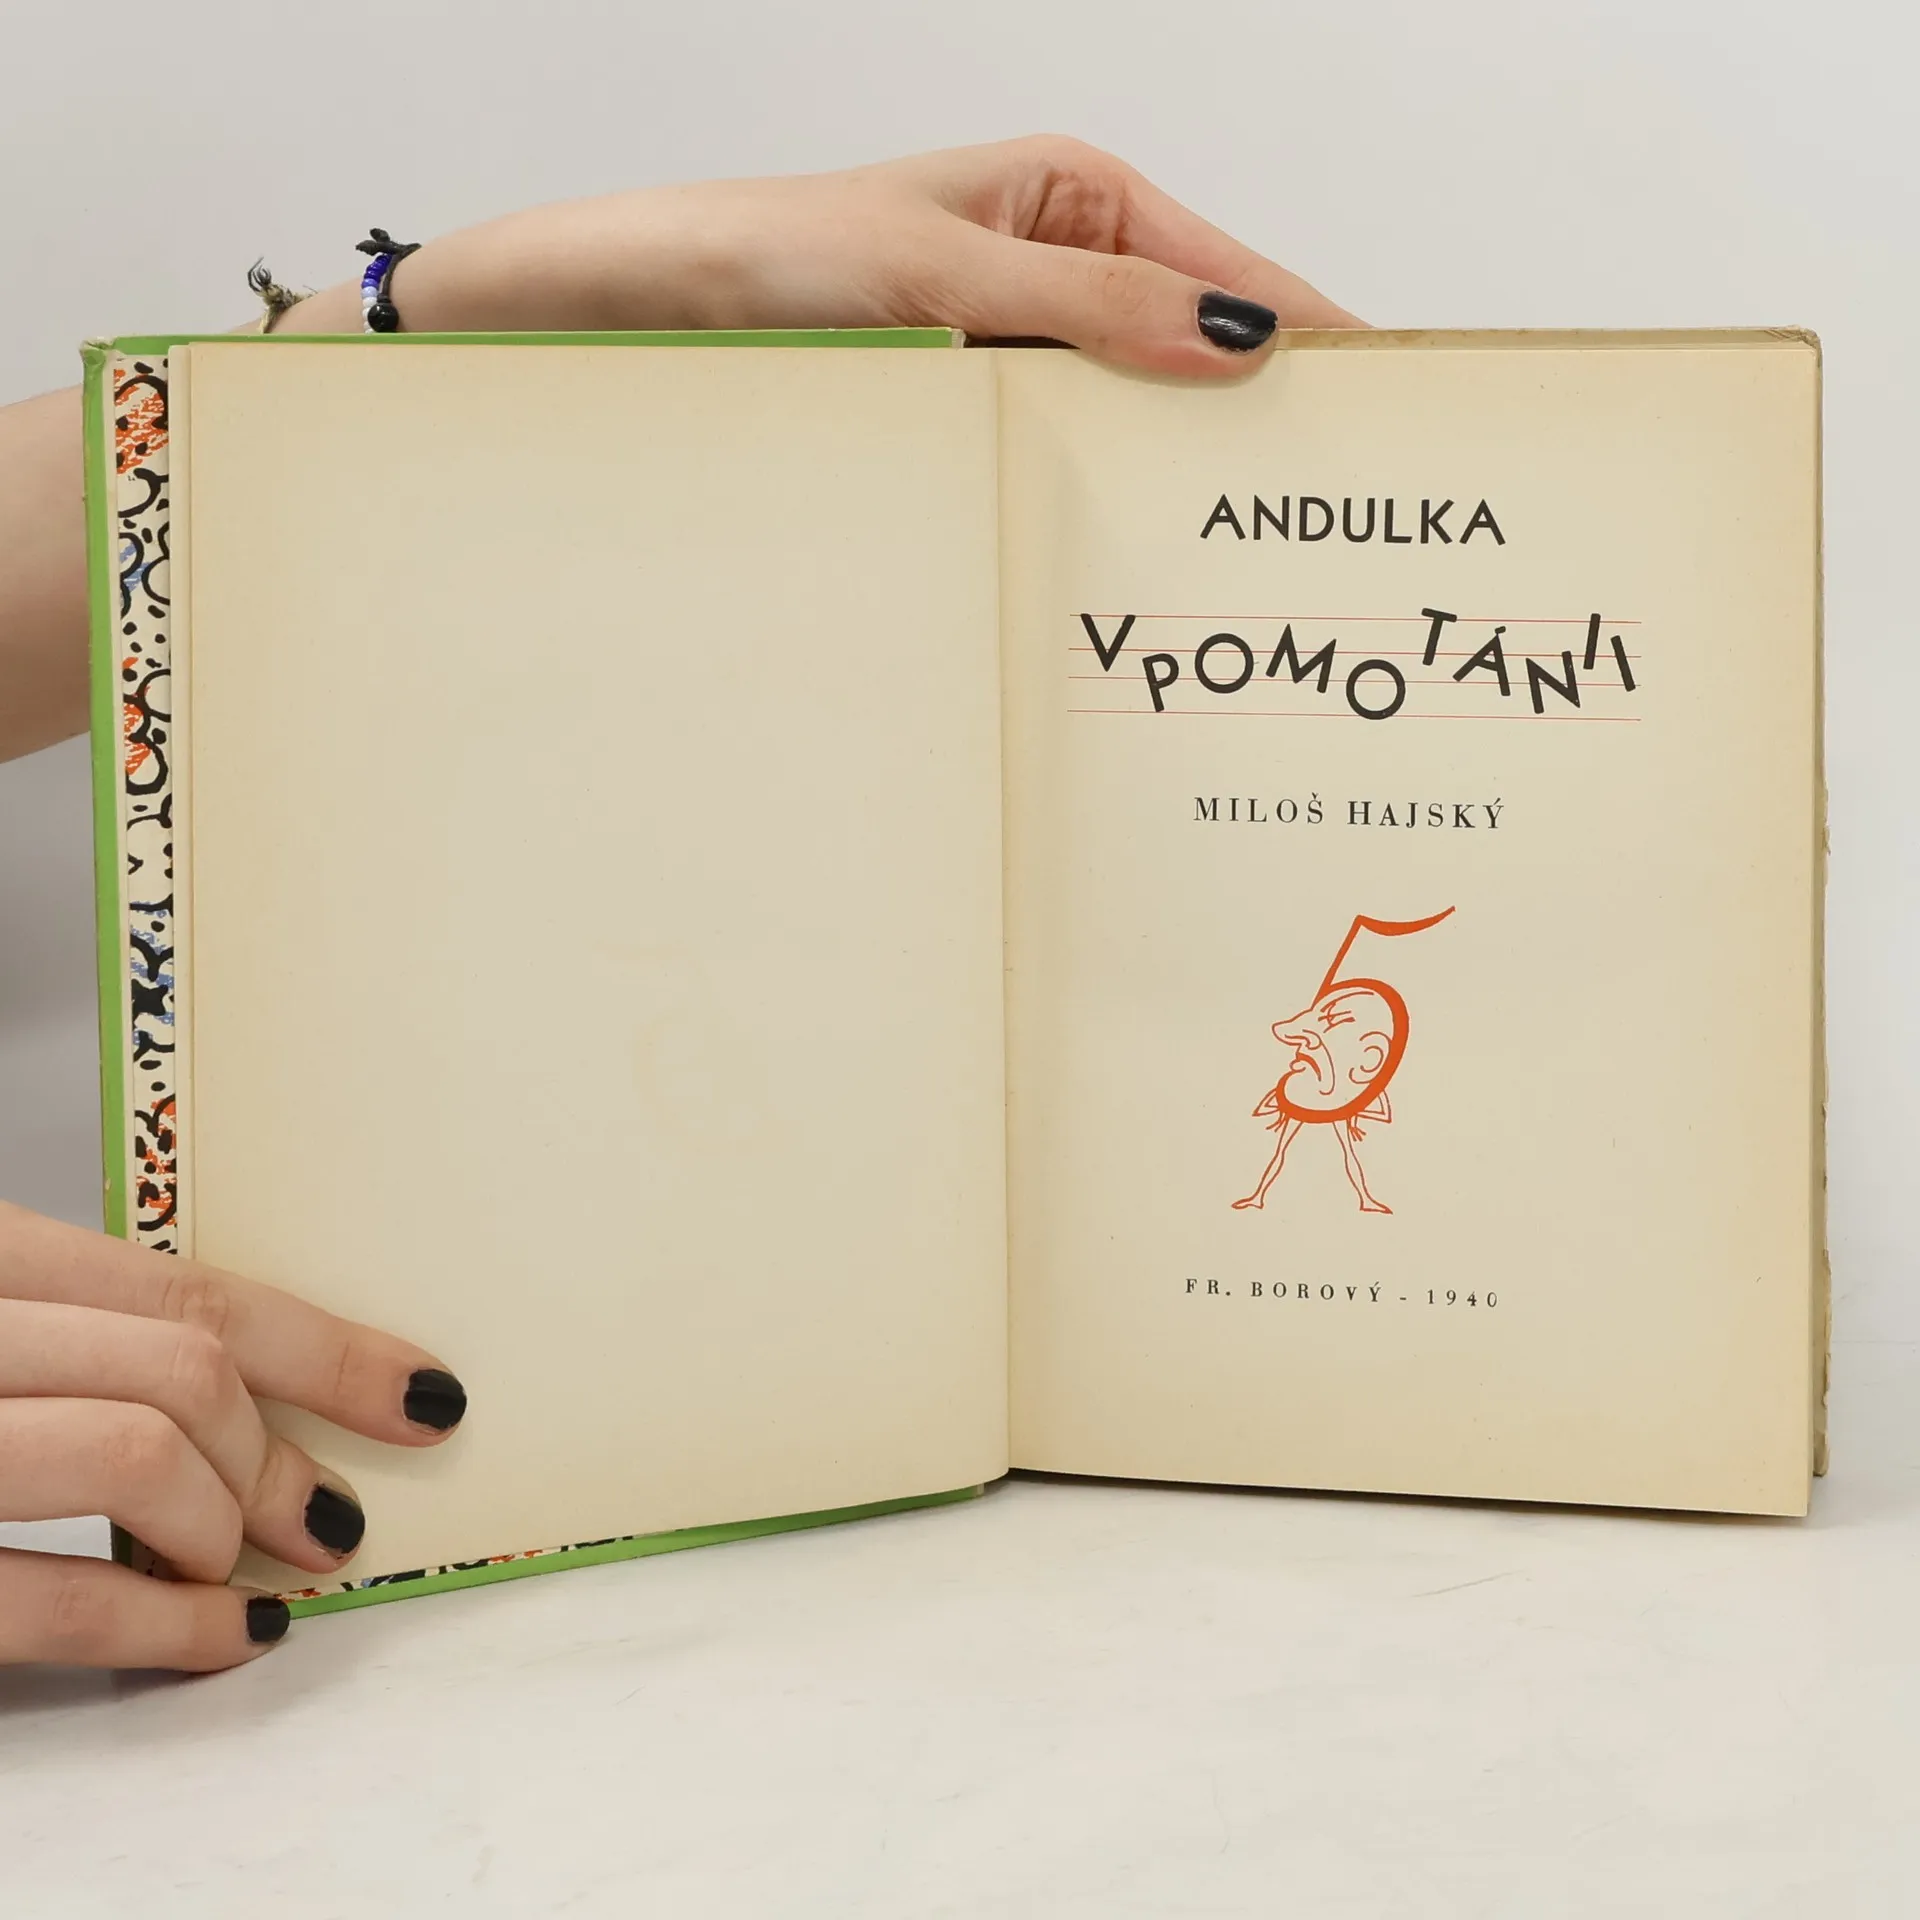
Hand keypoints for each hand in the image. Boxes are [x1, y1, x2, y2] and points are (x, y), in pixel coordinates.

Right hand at [0, 1201, 465, 1670]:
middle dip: (278, 1456)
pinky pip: (68, 1600)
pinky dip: (171, 1624)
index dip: (330, 1352)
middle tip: (333, 1515)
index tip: (422, 1395)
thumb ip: (91, 1343)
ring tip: (241, 1568)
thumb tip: (254, 1397)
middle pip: (182, 1373)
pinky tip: (230, 1630)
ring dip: (226, 1524)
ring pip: (141, 1457)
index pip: (191, 1296)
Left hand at [4, 136, 1358, 761]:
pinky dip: (1074, 522)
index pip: (1239, 278)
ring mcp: (995, 367)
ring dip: (1156, 501)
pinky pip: (1036, 477)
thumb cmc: (744, 255)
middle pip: (1189, 370)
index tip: (1395, 437)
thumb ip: (1094, 307)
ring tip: (1226, 592)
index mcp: (1072, 198)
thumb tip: (1250, 337)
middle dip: (1251, 450)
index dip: (1321, 354)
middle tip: (1322, 552)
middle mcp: (1046, 282)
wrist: (590, 318)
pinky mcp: (942, 431)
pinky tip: (1104, 585)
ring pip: (1114, 438)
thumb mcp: (933, 268)